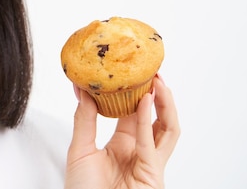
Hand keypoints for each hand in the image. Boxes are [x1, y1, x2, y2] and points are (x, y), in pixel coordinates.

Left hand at [65, 76, 179, 188]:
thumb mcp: (79, 149)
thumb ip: (83, 119)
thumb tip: (81, 89)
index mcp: (122, 147)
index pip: (133, 115)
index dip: (135, 94)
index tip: (131, 72)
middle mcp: (139, 154)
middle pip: (157, 120)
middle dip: (158, 96)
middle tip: (152, 72)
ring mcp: (149, 164)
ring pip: (167, 130)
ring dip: (164, 105)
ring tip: (157, 82)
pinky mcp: (152, 174)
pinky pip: (152, 144)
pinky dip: (149, 121)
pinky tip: (145, 102)